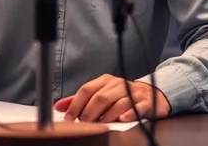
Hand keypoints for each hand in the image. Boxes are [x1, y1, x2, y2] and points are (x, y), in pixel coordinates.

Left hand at [54, 74, 170, 122]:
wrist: (150, 95)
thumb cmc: (120, 96)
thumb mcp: (100, 94)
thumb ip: (79, 100)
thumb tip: (58, 106)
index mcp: (105, 81)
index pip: (87, 90)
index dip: (76, 105)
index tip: (69, 119)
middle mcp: (118, 84)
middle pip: (100, 97)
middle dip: (89, 113)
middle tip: (84, 125)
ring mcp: (133, 93)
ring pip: (117, 103)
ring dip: (106, 116)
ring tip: (99, 126)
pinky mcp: (146, 102)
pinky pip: (137, 107)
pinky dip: (128, 114)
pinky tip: (121, 119)